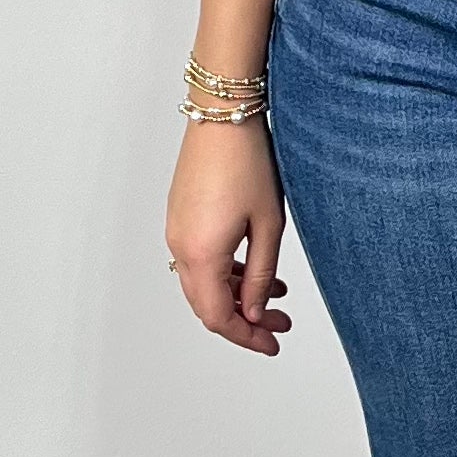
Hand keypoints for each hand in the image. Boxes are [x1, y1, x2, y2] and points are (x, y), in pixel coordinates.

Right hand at [165, 119, 290, 355]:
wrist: (223, 113)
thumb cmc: (249, 161)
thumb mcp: (268, 223)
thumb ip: (261, 274)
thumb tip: (256, 312)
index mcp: (201, 255)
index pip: (219, 317)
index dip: (246, 336)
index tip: (273, 343)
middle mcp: (180, 247)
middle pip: (208, 304)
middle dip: (245, 319)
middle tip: (279, 324)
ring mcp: (177, 230)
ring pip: (204, 282)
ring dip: (237, 293)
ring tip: (278, 294)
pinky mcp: (181, 214)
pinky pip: (200, 258)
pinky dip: (226, 271)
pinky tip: (255, 265)